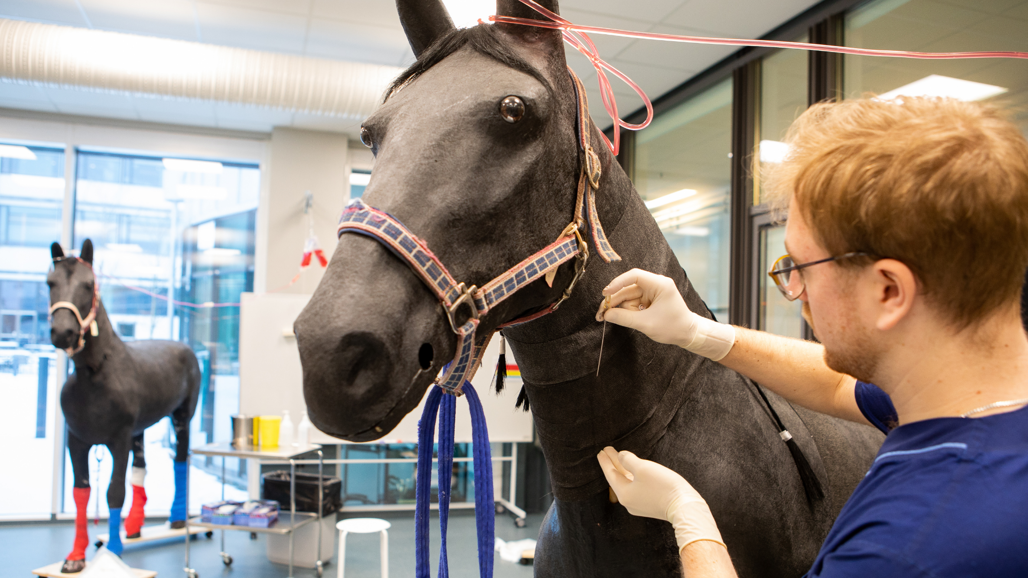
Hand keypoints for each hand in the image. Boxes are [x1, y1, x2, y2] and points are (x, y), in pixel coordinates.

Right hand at [596, 269, 735, 360]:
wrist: (688, 334)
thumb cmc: (673, 327)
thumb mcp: (646, 323)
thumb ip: (625, 318)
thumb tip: (606, 314)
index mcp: (659, 284)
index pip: (634, 276)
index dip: (617, 283)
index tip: (605, 293)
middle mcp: (655, 285)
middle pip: (628, 288)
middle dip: (614, 301)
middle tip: (600, 313)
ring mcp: (652, 293)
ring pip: (628, 297)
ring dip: (618, 308)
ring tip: (605, 318)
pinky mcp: (650, 300)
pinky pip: (633, 303)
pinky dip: (625, 311)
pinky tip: (618, 318)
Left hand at [597, 446, 724, 551]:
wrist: (684, 507)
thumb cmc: (663, 486)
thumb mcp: (643, 468)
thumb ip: (628, 460)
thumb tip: (621, 456)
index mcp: (623, 494)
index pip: (610, 474)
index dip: (606, 461)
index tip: (602, 450)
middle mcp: (628, 502)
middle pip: (618, 478)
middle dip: (614, 463)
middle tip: (608, 451)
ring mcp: (639, 505)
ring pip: (627, 483)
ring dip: (623, 469)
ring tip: (620, 457)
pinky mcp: (649, 505)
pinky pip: (636, 488)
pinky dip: (632, 477)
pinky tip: (634, 471)